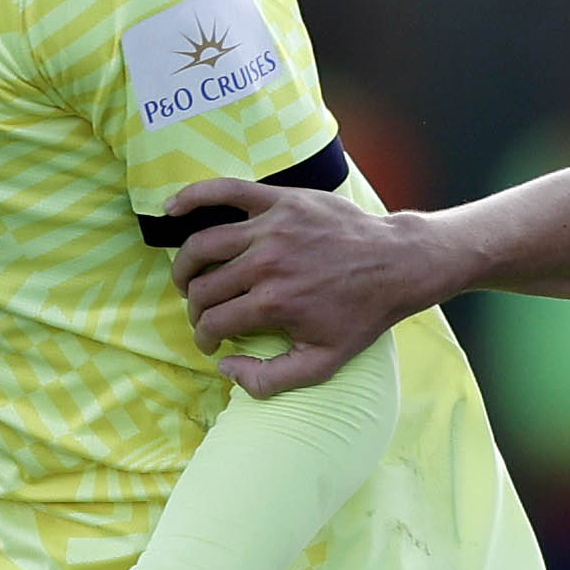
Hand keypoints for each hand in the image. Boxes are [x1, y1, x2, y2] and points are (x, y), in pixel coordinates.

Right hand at [165, 181, 442, 392]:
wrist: (398, 264)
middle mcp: (266, 263)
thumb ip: (271, 377)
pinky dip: (192, 197)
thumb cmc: (361, 314)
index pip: (213, 322)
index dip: (204, 338)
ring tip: (189, 279)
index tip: (210, 342)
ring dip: (186, 266)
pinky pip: (225, 191)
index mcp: (273, 303)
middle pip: (203, 287)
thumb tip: (225, 367)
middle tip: (202, 313)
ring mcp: (271, 227)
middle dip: (194, 307)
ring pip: (202, 244)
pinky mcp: (280, 200)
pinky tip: (171, 208)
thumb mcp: (324, 361)